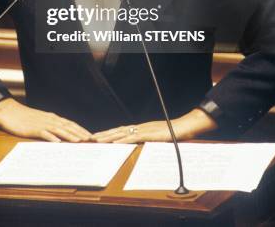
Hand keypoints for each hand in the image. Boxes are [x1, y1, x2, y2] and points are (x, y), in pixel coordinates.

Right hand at [0, 98, 91, 141]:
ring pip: (59, 129)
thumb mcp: (40, 121)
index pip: (71, 124)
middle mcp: (50, 119)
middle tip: (92, 140)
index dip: (82, 130)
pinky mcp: (33, 128)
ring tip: (80, 141)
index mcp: (53, 118)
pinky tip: (58, 142)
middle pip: (68, 126)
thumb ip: (51, 127)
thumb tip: (62, 136)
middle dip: (81, 133)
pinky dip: (51, 137)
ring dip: (70, 135)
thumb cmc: (25, 118)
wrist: (9, 111)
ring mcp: (42, 123)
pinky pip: (44, 133)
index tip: (92, 137)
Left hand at [92, 109, 216, 143]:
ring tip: (96, 140)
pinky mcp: (149, 134)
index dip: (108, 134)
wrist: (185, 127)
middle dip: (103, 135)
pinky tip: (115, 142)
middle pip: (117, 130)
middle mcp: (139, 127)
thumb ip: (148, 142)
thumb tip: (140, 148)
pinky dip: (123, 139)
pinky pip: (133, 136)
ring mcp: (143, 129)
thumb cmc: (173, 134)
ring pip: (122, 133)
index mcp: (140, 129)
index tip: (97, 137)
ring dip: (108, 137)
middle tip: (89, 138)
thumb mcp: (158, 139)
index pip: (120, 131)